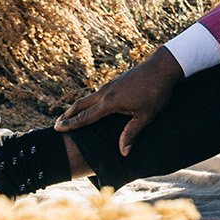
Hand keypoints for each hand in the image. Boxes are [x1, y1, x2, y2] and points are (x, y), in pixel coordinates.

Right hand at [54, 45, 184, 156]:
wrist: (163, 67)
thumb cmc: (156, 92)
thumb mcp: (146, 115)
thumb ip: (132, 133)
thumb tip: (123, 152)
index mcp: (110, 102)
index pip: (86, 116)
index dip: (71, 124)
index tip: (57, 128)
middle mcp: (106, 92)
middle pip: (81, 104)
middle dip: (68, 115)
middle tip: (56, 125)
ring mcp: (110, 85)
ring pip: (89, 98)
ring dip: (77, 108)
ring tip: (70, 117)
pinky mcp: (116, 82)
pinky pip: (97, 94)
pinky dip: (88, 102)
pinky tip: (91, 107)